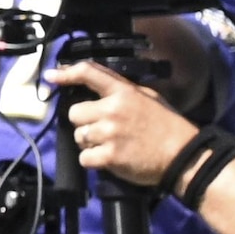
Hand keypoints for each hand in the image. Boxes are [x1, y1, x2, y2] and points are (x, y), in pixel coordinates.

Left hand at [52, 57, 198, 189]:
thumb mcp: (148, 97)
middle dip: (84, 122)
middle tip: (102, 129)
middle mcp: (112, 110)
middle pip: (74, 113)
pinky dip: (93, 161)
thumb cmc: (167, 126)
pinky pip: (84, 158)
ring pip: (78, 136)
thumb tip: (97, 86)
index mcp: (123, 92)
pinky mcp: (109, 157)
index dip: (66, 73)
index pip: (89, 72)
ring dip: (89, 142)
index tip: (51, 76)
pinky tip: (109, 159)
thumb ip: (122, 90)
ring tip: (111, 144)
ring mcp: (109, 134)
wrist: (182, 155)